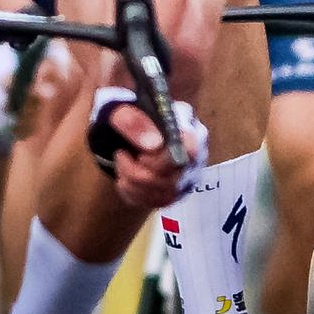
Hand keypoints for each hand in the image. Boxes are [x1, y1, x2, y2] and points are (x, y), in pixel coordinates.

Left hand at [86, 87, 209, 208]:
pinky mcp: (175, 191)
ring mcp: (186, 173)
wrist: (120, 132)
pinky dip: (134, 194)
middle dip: (140, 171)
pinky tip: (125, 179)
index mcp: (186, 124)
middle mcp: (194, 150)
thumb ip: (134, 122)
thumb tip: (154, 145)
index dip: (165, 158)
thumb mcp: (119, 110)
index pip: (191, 148)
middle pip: (176, 175)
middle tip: (121, 155)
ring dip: (133, 183)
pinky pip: (157, 202)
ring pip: (165, 192)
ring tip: (121, 164)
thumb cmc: (123, 118)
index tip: (140, 155)